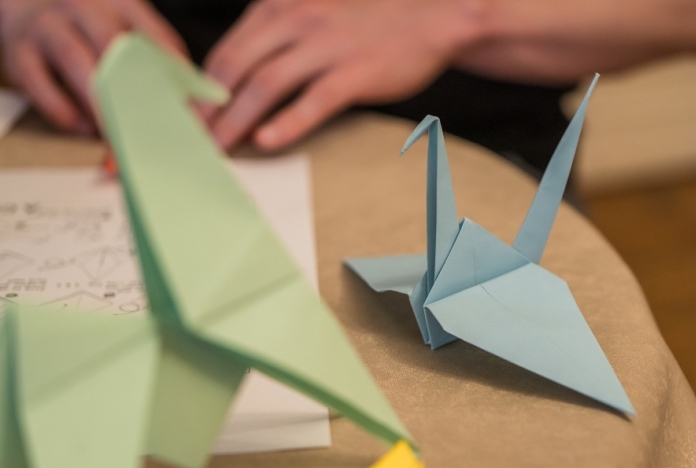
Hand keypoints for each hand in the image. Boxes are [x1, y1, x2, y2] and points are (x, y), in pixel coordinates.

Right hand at [0, 0, 186, 134]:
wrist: (21, 7)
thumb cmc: (85, 30)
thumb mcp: (122, 30)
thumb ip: (155, 59)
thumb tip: (190, 104)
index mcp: (118, 4)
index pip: (155, 37)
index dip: (177, 74)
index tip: (194, 108)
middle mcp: (82, 9)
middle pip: (115, 46)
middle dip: (139, 93)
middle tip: (158, 131)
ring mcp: (47, 28)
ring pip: (77, 63)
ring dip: (102, 106)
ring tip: (121, 141)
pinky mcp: (18, 53)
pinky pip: (40, 84)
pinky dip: (65, 112)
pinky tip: (86, 130)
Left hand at [203, 0, 484, 149]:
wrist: (428, 19)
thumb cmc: (367, 24)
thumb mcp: (312, 13)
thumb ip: (277, 37)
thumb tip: (238, 80)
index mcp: (281, 6)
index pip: (227, 49)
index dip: (200, 85)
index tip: (186, 114)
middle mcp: (298, 20)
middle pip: (237, 66)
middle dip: (208, 106)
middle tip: (191, 137)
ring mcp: (327, 46)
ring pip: (267, 84)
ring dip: (237, 119)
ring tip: (219, 146)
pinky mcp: (356, 72)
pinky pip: (314, 101)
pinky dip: (288, 123)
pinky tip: (268, 141)